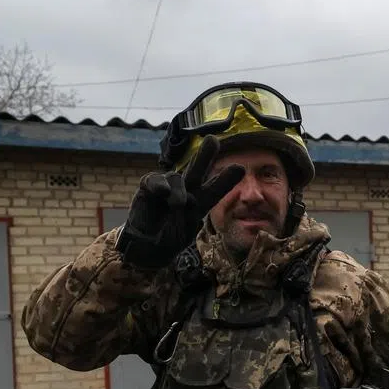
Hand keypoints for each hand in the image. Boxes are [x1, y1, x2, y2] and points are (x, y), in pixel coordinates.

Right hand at [115, 135, 244, 267]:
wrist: (147, 248)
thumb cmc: (170, 238)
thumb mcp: (187, 228)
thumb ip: (192, 212)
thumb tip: (191, 197)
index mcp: (200, 202)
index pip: (214, 188)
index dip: (225, 179)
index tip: (240, 168)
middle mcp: (185, 191)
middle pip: (197, 170)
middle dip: (205, 155)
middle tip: (212, 140)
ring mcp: (166, 188)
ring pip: (176, 177)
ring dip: (178, 191)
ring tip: (178, 204)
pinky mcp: (148, 188)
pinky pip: (153, 180)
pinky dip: (158, 184)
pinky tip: (162, 191)